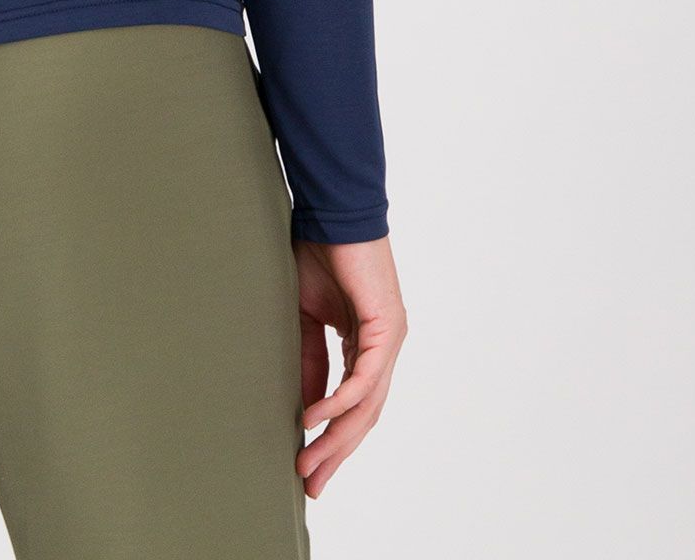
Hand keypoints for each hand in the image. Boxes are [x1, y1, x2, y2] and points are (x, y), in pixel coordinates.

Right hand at [294, 235, 405, 496]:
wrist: (332, 212)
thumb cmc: (318, 252)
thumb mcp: (306, 316)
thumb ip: (309, 358)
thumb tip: (305, 404)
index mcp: (367, 345)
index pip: (353, 405)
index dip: (330, 437)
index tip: (306, 464)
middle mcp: (384, 348)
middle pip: (363, 416)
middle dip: (336, 451)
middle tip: (311, 482)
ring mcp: (389, 340)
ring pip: (367, 405)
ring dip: (337, 437)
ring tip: (310, 460)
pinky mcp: (387, 328)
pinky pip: (364, 377)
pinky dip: (340, 400)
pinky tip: (317, 417)